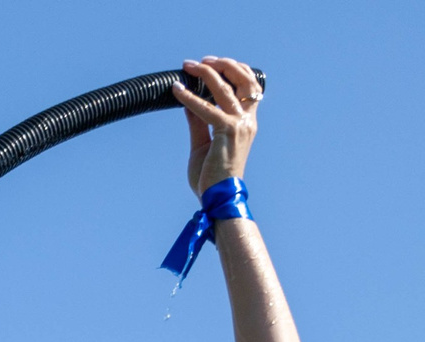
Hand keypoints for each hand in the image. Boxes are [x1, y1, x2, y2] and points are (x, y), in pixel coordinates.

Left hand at [178, 57, 260, 193]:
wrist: (218, 198)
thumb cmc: (211, 176)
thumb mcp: (203, 143)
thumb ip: (198, 122)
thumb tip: (188, 101)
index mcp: (246, 123)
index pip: (248, 87)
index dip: (234, 71)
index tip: (213, 64)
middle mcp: (247, 120)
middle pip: (242, 80)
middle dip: (222, 65)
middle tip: (200, 61)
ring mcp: (240, 125)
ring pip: (224, 88)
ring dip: (206, 73)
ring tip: (188, 66)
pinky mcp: (228, 131)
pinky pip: (206, 109)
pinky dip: (190, 97)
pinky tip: (176, 90)